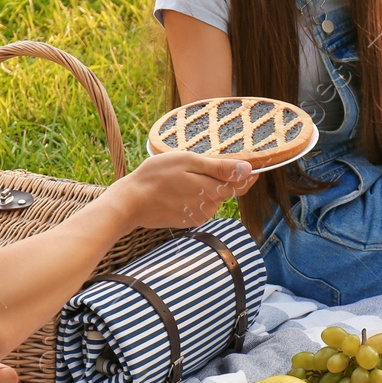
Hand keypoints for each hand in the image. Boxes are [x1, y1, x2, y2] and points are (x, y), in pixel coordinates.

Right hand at [110, 150, 255, 229]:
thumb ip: (219, 167)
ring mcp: (197, 216)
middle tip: (205, 163)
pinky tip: (177, 189)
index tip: (252, 164)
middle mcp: (209, 207)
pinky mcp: (186, 220)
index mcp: (212, 190)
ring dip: (206, 187)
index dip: (247, 173)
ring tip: (184, 175)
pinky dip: (194, 196)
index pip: (241, 184)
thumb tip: (248, 169)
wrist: (130, 202)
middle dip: (222, 178)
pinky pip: (199, 206)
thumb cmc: (156, 176)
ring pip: (212, 198)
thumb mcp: (188, 162)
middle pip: (226, 190)